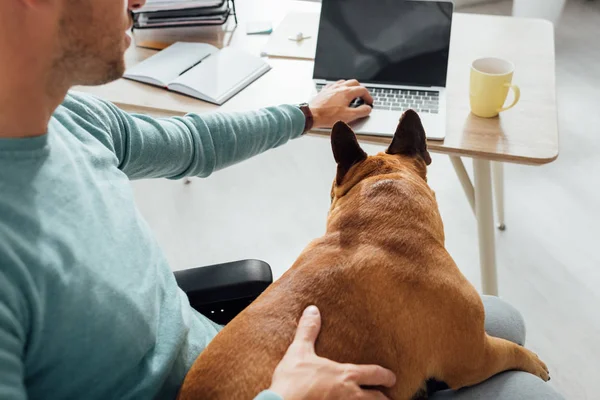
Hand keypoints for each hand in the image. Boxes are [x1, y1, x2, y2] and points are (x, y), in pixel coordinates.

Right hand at [269, 306, 395, 399]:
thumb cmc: (292, 382)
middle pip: (378, 399)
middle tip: (388, 397)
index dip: (386, 376)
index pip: (375, 374)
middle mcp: (350, 395)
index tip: (392, 377)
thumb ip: (308, 331)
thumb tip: (312, 310)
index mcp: (345, 375)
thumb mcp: (299, 352)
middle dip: (384, 398)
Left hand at [309, 80, 373, 127]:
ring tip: (352, 94)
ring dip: (350, 87)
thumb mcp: (348, 116)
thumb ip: (361, 111)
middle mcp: (340, 87)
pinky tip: (338, 93)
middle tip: (362, 97)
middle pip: (354, 83)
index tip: (369, 102)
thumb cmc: (328, 116)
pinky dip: (340, 87)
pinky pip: (334, 85)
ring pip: (344, 82)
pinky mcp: (325, 90)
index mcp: (347, 92)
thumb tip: (367, 108)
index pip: (362, 90)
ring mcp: (331, 88)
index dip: (368, 96)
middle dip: (360, 89)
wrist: (312, 115)